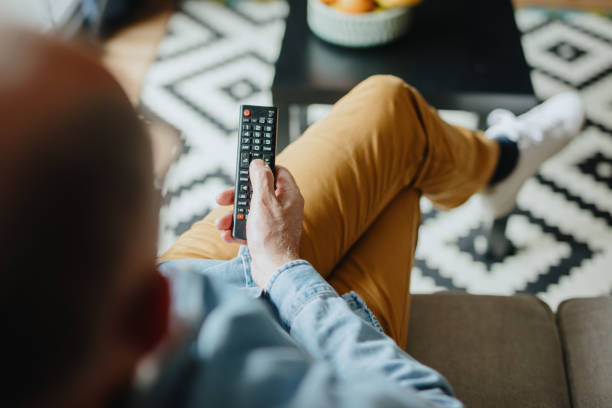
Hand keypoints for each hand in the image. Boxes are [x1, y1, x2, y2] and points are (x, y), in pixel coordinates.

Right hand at [214, 160, 303, 287]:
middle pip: (257, 192)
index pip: (277, 172)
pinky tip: (228, 235)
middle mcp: (284, 207)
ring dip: (232, 216)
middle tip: (222, 199)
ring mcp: (275, 222)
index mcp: (289, 196)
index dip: (261, 169)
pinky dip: (237, 230)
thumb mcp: (263, 201)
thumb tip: (259, 162)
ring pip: (250, 211)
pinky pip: (249, 227)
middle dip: (237, 197)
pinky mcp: (265, 236)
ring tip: (222, 224)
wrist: (273, 271)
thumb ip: (261, 179)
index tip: (246, 169)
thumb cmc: (272, 237)